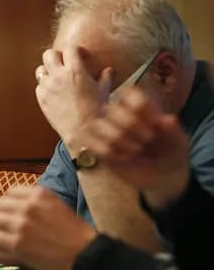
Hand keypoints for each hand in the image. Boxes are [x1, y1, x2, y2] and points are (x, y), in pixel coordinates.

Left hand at [0, 186, 97, 269]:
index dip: (10, 203)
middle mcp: (29, 206)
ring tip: (7, 237)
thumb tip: (17, 202)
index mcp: (40, 194)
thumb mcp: (57, 206)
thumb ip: (37, 201)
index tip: (13, 213)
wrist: (86, 256)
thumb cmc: (75, 234)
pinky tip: (8, 247)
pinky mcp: (16, 244)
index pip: (10, 192)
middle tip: (7, 226)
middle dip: (2, 215)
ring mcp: (21, 225)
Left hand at [35, 47, 113, 150]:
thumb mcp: (104, 91)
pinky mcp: (41, 99)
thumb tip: (108, 70)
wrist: (83, 130)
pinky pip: (38, 86)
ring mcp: (48, 88)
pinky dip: (44, 86)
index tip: (81, 56)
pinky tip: (54, 91)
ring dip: (47, 71)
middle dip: (57, 56)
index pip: (70, 48)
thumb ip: (105, 77)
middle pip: (49, 54)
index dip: (76, 50)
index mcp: (75, 70)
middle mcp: (59, 76)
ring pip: (40, 70)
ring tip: (56, 77)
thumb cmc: (96, 110)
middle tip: (64, 63)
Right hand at [83, 86, 190, 208]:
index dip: (140, 108)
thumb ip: (174, 131)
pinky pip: (91, 143)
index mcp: (141, 107)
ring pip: (97, 125)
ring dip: (117, 140)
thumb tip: (168, 120)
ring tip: (134, 151)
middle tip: (147, 140)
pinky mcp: (97, 147)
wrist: (160, 176)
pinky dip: (107, 152)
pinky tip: (122, 159)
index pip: (129, 93)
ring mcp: (106, 131)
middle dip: (129, 126)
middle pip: (112, 109)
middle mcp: (120, 115)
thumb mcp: (179, 143)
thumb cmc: (170, 153)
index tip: (154, 123)